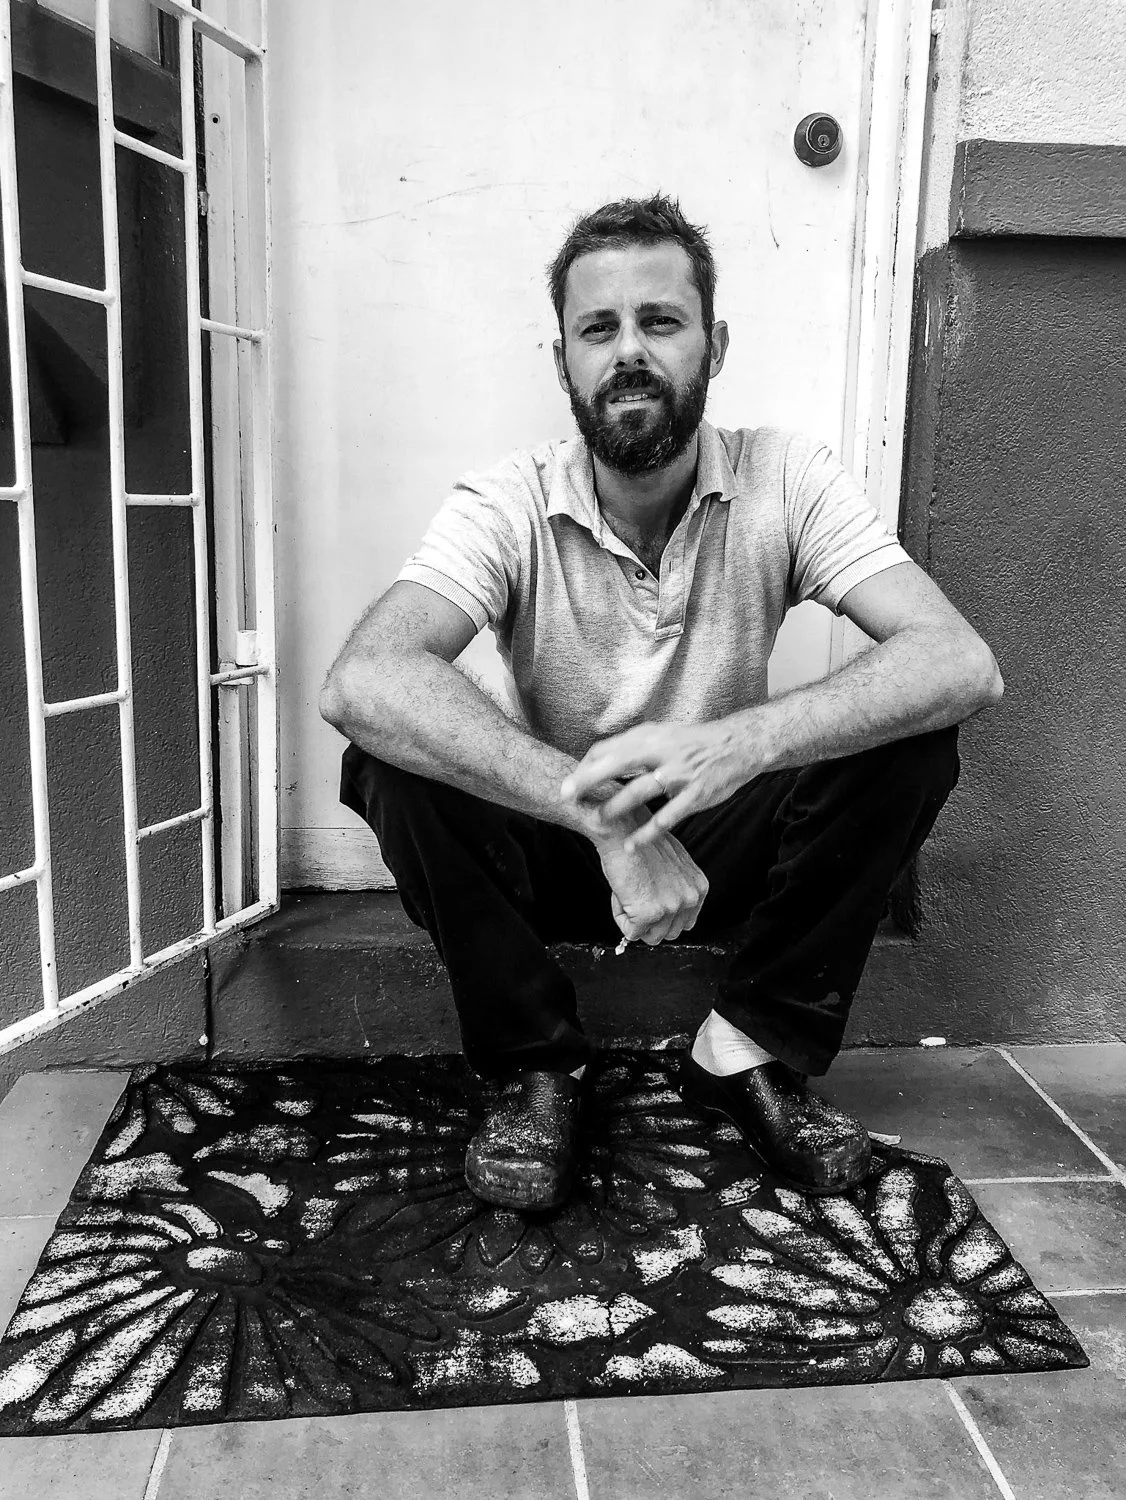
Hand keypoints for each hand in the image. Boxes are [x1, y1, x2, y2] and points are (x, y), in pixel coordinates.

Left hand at [561, 719, 761, 849]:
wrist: (738, 744)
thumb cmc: (694, 742)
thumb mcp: (661, 734)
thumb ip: (633, 746)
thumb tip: (599, 758)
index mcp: (649, 736)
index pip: (606, 749)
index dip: (585, 766)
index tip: (569, 783)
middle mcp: (662, 751)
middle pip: (615, 764)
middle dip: (588, 781)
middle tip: (566, 797)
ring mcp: (679, 774)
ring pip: (639, 791)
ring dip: (615, 807)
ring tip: (596, 822)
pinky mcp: (695, 794)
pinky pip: (667, 817)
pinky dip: (647, 832)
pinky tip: (631, 845)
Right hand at [592, 812, 708, 944]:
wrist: (622, 829)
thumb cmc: (640, 841)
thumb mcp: (672, 865)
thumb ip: (674, 889)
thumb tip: (662, 909)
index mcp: (698, 887)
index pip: (684, 922)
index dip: (663, 916)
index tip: (650, 902)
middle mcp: (689, 898)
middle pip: (669, 933)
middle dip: (649, 921)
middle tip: (636, 897)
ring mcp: (670, 907)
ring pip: (650, 936)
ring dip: (634, 920)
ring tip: (628, 893)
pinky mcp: (648, 913)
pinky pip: (631, 932)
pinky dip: (621, 918)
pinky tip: (621, 894)